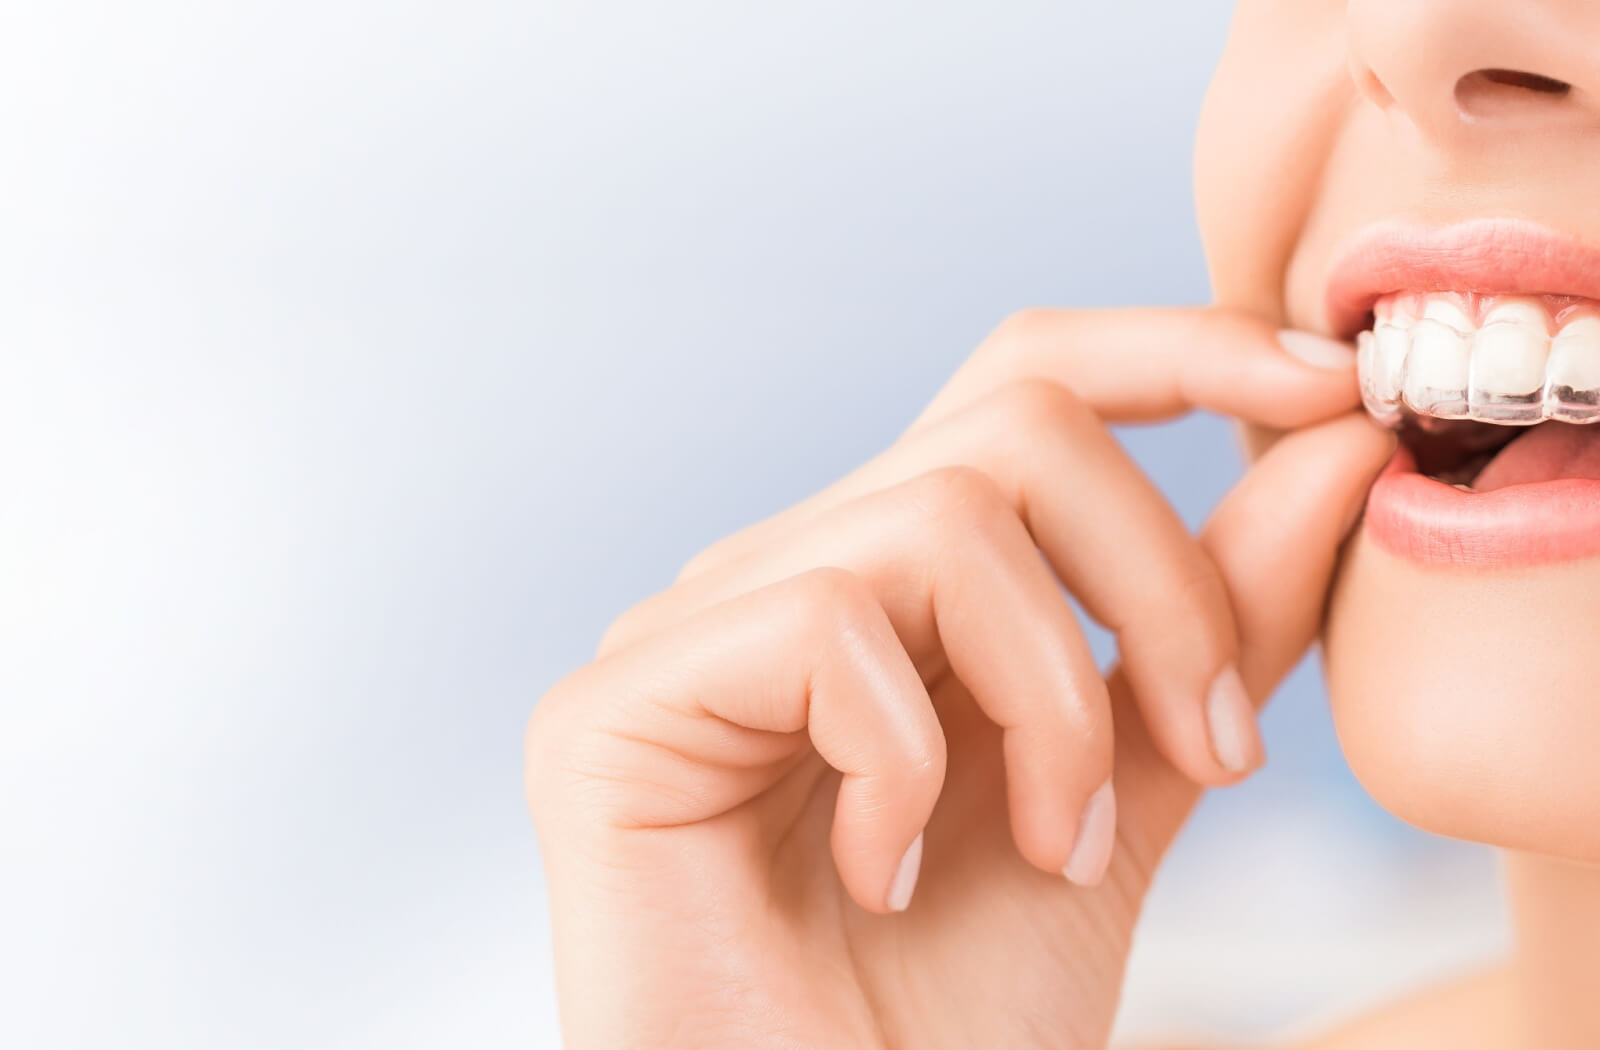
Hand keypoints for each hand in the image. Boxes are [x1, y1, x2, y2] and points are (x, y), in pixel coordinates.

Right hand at [526, 308, 1392, 1049]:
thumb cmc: (957, 1016)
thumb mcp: (1130, 795)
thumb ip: (1209, 629)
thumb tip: (1328, 450)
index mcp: (892, 587)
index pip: (1022, 387)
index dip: (1174, 352)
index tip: (1327, 394)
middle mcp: (783, 575)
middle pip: (1011, 429)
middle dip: (1159, 583)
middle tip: (1213, 751)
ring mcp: (688, 632)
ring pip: (938, 520)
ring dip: (1054, 703)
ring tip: (1054, 849)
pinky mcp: (610, 710)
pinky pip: (822, 629)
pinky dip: (909, 767)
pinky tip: (889, 879)